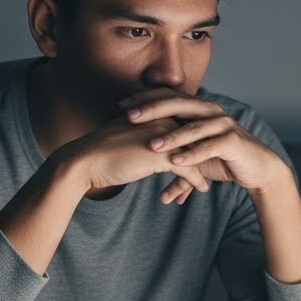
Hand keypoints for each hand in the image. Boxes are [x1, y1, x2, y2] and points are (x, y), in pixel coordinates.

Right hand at [53, 111, 211, 204]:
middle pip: (193, 137)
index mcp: (154, 113)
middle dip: (204, 153)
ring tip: (211, 177)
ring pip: (193, 153)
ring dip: (204, 167)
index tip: (205, 151)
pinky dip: (196, 180)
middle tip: (217, 163)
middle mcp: (161, 120)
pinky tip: (202, 188)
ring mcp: (162, 137)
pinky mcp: (160, 156)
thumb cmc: (102, 152)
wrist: (84, 162)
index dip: (195, 140)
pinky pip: (188, 169)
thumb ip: (145, 134)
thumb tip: (154, 142)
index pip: (183, 124)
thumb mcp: (129, 136)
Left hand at [118, 90, 292, 195]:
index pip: (168, 96)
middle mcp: (210, 110)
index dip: (144, 100)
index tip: (121, 106)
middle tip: (129, 117)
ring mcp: (223, 124)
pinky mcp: (233, 141)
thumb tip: (149, 168)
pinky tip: (176, 162)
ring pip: (193, 127)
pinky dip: (192, 155)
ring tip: (151, 145)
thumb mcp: (194, 153)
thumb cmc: (223, 158)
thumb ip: (173, 155)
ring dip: (171, 136)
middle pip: (178, 104)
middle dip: (151, 110)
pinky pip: (209, 147)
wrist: (256, 168)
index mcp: (199, 107)